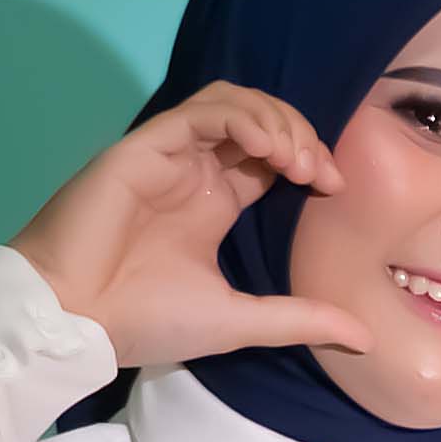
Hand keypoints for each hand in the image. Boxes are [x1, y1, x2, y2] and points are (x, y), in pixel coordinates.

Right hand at [10, 84, 376, 376]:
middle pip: (257, 120)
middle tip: (319, 170)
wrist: (76, 321)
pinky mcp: (145, 145)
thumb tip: (364, 337)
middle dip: (298, 133)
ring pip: (231, 103)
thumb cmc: (146, 320)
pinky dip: (240, 117)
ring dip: (273, 118)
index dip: (307, 158)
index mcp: (213, 203)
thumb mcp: (239, 320)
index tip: (333, 188)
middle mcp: (194, 172)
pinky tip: (266, 146)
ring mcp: (169, 155)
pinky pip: (200, 110)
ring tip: (295, 157)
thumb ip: (298, 320)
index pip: (270, 157)